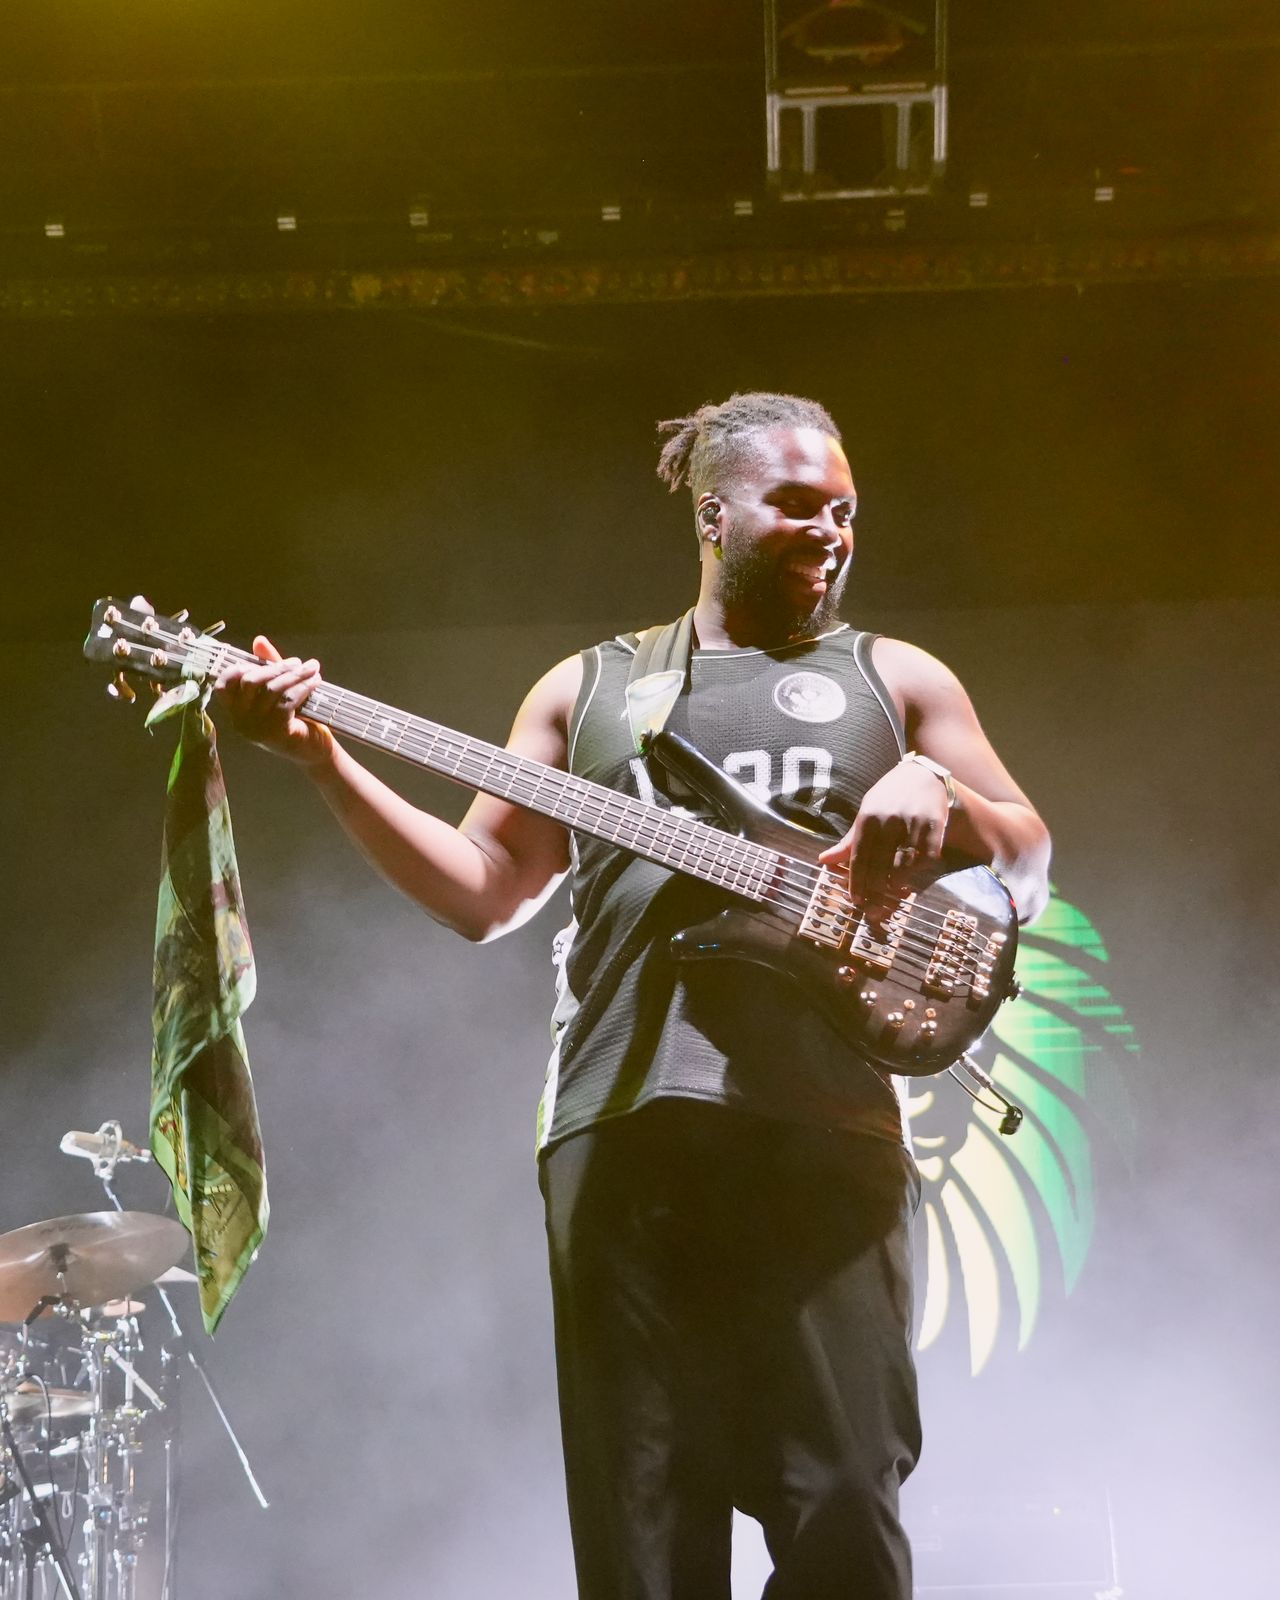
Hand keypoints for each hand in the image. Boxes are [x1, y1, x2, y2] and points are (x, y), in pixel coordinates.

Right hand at [215, 637, 333, 766]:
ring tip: (312, 668)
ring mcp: (256, 728)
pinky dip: (304, 686)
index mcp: (235, 711)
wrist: (314, 751)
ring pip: (272, 689)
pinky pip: (288, 700)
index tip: (262, 662)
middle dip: (275, 667)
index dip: (239, 669)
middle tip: (297, 663)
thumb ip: (268, 668)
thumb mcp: (278, 692)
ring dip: (295, 674)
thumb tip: (258, 640)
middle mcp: (240, 721)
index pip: (223, 686)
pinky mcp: (276, 731)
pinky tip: (316, 680)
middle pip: (250, 681)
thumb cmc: (294, 720)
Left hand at [818, 759, 949, 903]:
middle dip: (875, 890)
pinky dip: (919, 872)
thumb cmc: (888, 797)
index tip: (856, 900)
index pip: (860, 858)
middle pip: (880, 865)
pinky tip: (911, 879)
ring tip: (890, 894)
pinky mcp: (935, 825)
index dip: (857, 883)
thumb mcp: (865, 813)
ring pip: (904, 864)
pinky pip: (927, 857)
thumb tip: (823, 861)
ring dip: (896, 884)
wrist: (921, 775)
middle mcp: (890, 820)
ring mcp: (913, 822)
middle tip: (873, 906)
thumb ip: (849, 841)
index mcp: (868, 818)